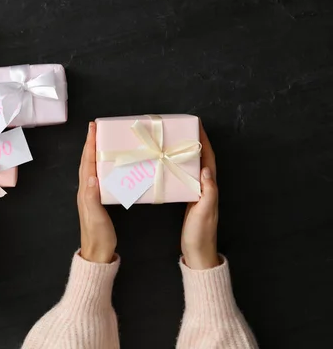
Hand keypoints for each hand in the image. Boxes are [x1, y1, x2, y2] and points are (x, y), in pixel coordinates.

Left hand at [77, 122, 116, 263]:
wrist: (98, 252)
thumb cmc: (97, 234)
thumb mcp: (95, 215)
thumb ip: (92, 195)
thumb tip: (91, 175)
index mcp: (85, 190)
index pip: (87, 162)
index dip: (89, 144)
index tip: (93, 128)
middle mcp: (86, 189)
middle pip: (87, 161)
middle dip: (91, 143)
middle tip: (96, 128)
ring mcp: (92, 194)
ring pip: (92, 167)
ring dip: (95, 152)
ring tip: (102, 140)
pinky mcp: (99, 199)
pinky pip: (99, 176)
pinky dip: (102, 166)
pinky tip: (110, 164)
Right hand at [181, 122, 219, 269]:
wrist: (198, 253)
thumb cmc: (201, 234)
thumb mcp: (204, 212)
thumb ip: (208, 192)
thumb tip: (206, 169)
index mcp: (210, 188)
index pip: (208, 159)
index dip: (204, 142)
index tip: (197, 126)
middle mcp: (205, 187)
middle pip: (201, 159)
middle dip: (194, 142)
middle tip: (181, 129)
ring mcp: (197, 193)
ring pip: (191, 166)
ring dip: (185, 153)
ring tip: (172, 141)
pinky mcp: (189, 199)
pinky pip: (184, 177)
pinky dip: (178, 167)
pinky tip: (167, 165)